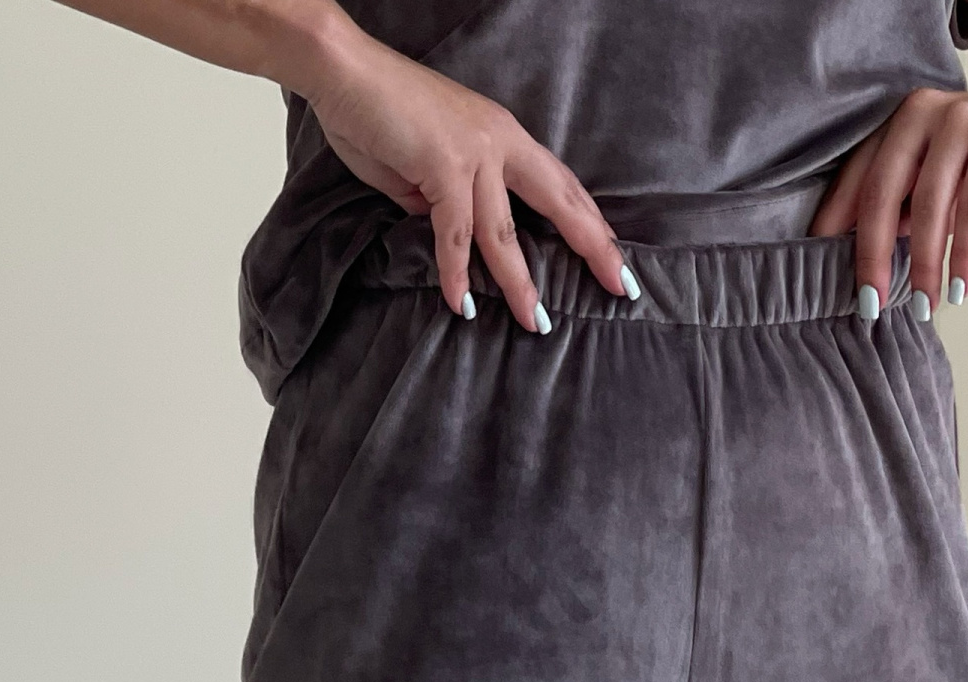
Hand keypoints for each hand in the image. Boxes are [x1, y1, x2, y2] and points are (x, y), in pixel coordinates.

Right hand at [305, 24, 632, 329]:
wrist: (346, 73)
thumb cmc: (381, 115)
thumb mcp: (427, 169)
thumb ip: (447, 204)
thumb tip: (454, 241)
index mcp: (503, 137)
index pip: (559, 185)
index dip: (590, 221)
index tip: (614, 256)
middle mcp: (499, 142)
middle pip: (559, 200)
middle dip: (592, 246)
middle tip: (621, 287)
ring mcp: (474, 153)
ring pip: (504, 231)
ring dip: (520, 282)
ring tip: (536, 323)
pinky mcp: (443, 165)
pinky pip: (454, 233)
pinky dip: (456, 272)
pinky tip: (461, 304)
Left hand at [811, 88, 967, 315]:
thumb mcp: (941, 191)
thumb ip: (904, 211)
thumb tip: (864, 260)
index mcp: (901, 121)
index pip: (858, 178)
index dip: (838, 229)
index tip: (826, 276)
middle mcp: (924, 111)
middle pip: (882, 192)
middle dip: (872, 256)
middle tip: (870, 305)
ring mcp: (961, 118)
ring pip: (928, 205)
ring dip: (924, 265)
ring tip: (926, 306)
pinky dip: (964, 254)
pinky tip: (960, 287)